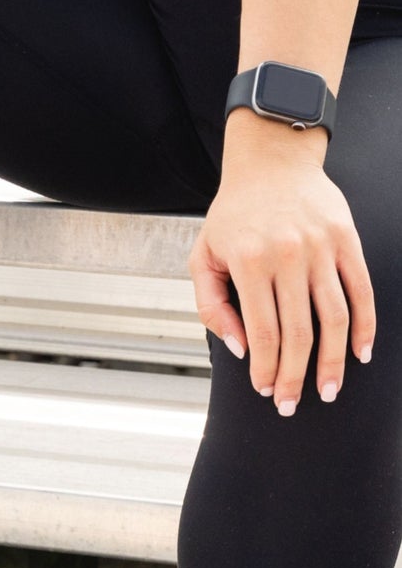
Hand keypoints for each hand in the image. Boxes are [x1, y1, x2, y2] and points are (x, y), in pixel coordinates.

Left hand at [188, 119, 374, 414]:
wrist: (270, 161)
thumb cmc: (233, 214)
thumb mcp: (203, 253)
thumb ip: (211, 304)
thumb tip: (239, 348)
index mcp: (247, 260)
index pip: (261, 331)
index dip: (266, 368)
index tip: (267, 392)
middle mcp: (285, 255)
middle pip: (298, 333)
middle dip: (296, 377)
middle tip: (294, 406)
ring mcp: (320, 248)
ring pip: (334, 320)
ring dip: (333, 363)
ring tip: (327, 391)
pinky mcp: (346, 241)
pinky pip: (361, 293)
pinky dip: (364, 329)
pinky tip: (359, 355)